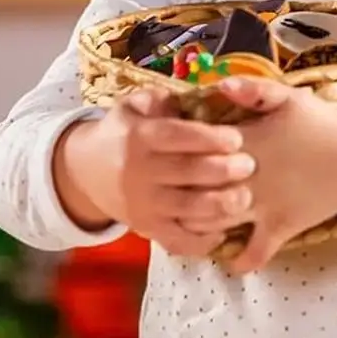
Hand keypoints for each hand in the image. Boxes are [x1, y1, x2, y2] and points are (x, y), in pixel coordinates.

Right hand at [53, 89, 255, 257]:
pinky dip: (200, 241)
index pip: (175, 137)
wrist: (86, 171)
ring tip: (245, 198)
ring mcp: (142, 204)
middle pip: (184, 173)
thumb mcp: (136, 105)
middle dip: (220, 171)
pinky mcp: (146, 229)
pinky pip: (175, 239)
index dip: (207, 138)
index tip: (237, 138)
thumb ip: (167, 99)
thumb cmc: (125, 130)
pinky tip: (225, 233)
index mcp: (138, 136)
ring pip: (184, 209)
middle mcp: (138, 172)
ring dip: (217, 206)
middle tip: (249, 166)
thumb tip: (203, 96)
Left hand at [179, 78, 336, 273]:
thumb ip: (254, 89)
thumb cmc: (321, 122)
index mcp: (247, 143)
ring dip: (199, 224)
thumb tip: (220, 84)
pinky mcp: (281, 227)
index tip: (170, 154)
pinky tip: (232, 263)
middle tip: (169, 191)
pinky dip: (242, 261)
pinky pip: (256, 252)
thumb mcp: (289, 97)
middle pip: (199, 189)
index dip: (180, 154)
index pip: (198, 150)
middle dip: (181, 191)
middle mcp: (249, 177)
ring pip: (218, 221)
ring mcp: (263, 205)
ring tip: (188, 222)